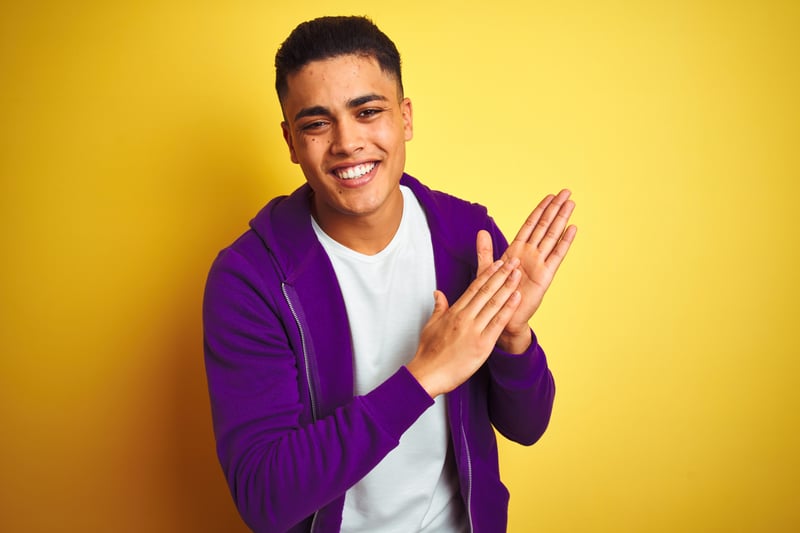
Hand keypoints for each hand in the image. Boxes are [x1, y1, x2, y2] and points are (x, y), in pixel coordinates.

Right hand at [407, 258, 522, 397]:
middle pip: (486, 291)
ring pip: (494, 303)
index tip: (498, 263)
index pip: (474, 287)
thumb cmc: (428, 353)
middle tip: (513, 261)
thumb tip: (438, 293)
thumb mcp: (431, 325)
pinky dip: (508, 309)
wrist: (426, 374)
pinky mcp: (482, 344)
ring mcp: (474, 330)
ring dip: (507, 287)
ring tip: (517, 273)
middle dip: (501, 274)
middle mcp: (465, 317)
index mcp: (454, 312)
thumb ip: (439, 308)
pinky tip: (516, 297)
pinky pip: (498, 323)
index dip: (488, 274)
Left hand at [477, 189, 576, 353]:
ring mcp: (539, 263)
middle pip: (545, 226)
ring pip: (552, 236)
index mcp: (517, 251)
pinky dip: (564, 241)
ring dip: (562, 219)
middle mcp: (530, 255)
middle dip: (555, 208)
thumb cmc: (495, 295)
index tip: (549, 196)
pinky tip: (572, 229)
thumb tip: (481, 231)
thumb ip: (485, 251)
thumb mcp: (487, 269)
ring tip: (571, 203)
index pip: (530, 225)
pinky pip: (556, 255)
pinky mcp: (545, 275)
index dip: (540, 210)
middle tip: (566, 192)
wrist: (502, 317)